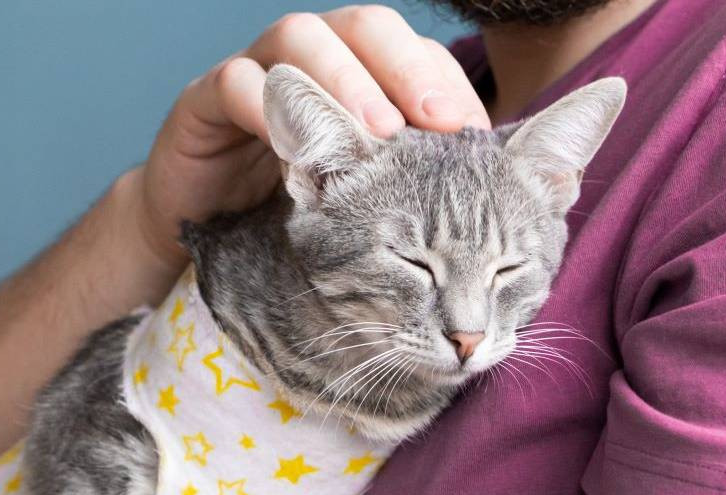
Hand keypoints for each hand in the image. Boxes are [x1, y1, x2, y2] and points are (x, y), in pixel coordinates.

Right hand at [132, 5, 491, 261]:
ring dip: (345, 80)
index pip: (414, 55)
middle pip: (365, 28)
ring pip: (301, 38)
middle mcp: (312, 64)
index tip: (482, 138)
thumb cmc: (293, 217)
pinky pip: (233, 81)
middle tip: (442, 126)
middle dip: (408, 70)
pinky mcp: (203, 102)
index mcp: (359, 78)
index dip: (449, 85)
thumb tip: (522, 194)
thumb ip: (425, 187)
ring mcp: (256, 74)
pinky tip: (294, 142)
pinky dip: (266, 103)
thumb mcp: (367, 206)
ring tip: (377, 133)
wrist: (203, 236)